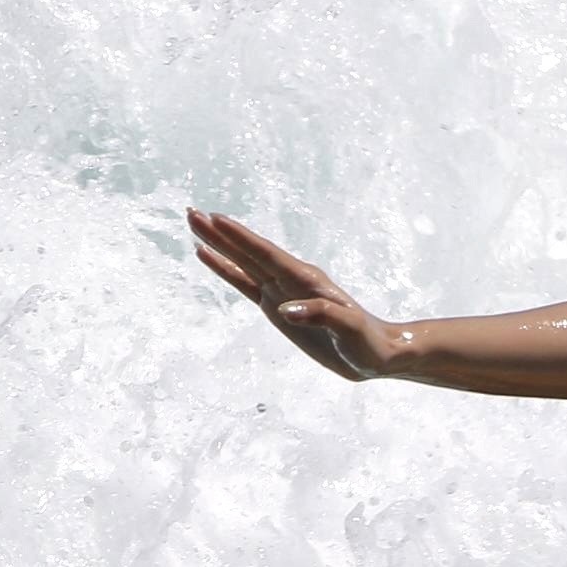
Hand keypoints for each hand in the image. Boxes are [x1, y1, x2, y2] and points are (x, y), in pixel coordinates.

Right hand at [187, 208, 406, 380]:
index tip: (216, 220)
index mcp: (307, 281)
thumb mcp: (350, 331)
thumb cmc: (367, 342)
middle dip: (220, 233)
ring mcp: (281, 290)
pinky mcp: (276, 306)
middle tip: (191, 212)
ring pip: (243, 263)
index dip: (240, 238)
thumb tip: (285, 310)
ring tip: (194, 226)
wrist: (375, 354)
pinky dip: (226, 270)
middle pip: (249, 252)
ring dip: (218, 245)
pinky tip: (209, 257)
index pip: (267, 255)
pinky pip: (245, 284)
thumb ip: (322, 316)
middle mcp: (291, 279)